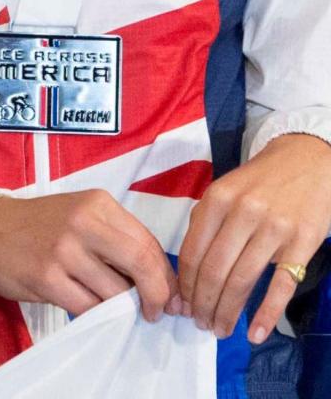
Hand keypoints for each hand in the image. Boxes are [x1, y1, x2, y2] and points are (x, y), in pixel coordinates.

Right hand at [0, 189, 175, 320]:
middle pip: (140, 262)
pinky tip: (91, 307)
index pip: (147, 242)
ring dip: (124, 308)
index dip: (166, 275)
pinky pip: (89, 308)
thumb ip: (117, 239)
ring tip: (116, 307)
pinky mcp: (47, 278)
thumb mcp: (82, 215)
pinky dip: (98, 315)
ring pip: (116, 292)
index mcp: (97, 202)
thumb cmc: (41, 225)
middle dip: (157, 294)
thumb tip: (158, 279)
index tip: (170, 295)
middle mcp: (83, 221)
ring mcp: (64, 250)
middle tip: (157, 311)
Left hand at [176, 134, 330, 343]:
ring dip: (227, 312)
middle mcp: (243, 212)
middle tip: (201, 324)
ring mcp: (274, 228)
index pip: (193, 252)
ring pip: (242, 281)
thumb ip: (206, 222)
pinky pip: (280, 286)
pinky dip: (266, 315)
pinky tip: (255, 334)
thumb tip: (189, 270)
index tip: (184, 306)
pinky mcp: (302, 243)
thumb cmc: (261, 180)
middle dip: (204, 304)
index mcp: (218, 198)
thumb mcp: (226, 189)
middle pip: (214, 271)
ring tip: (220, 330)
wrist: (308, 159)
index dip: (186, 286)